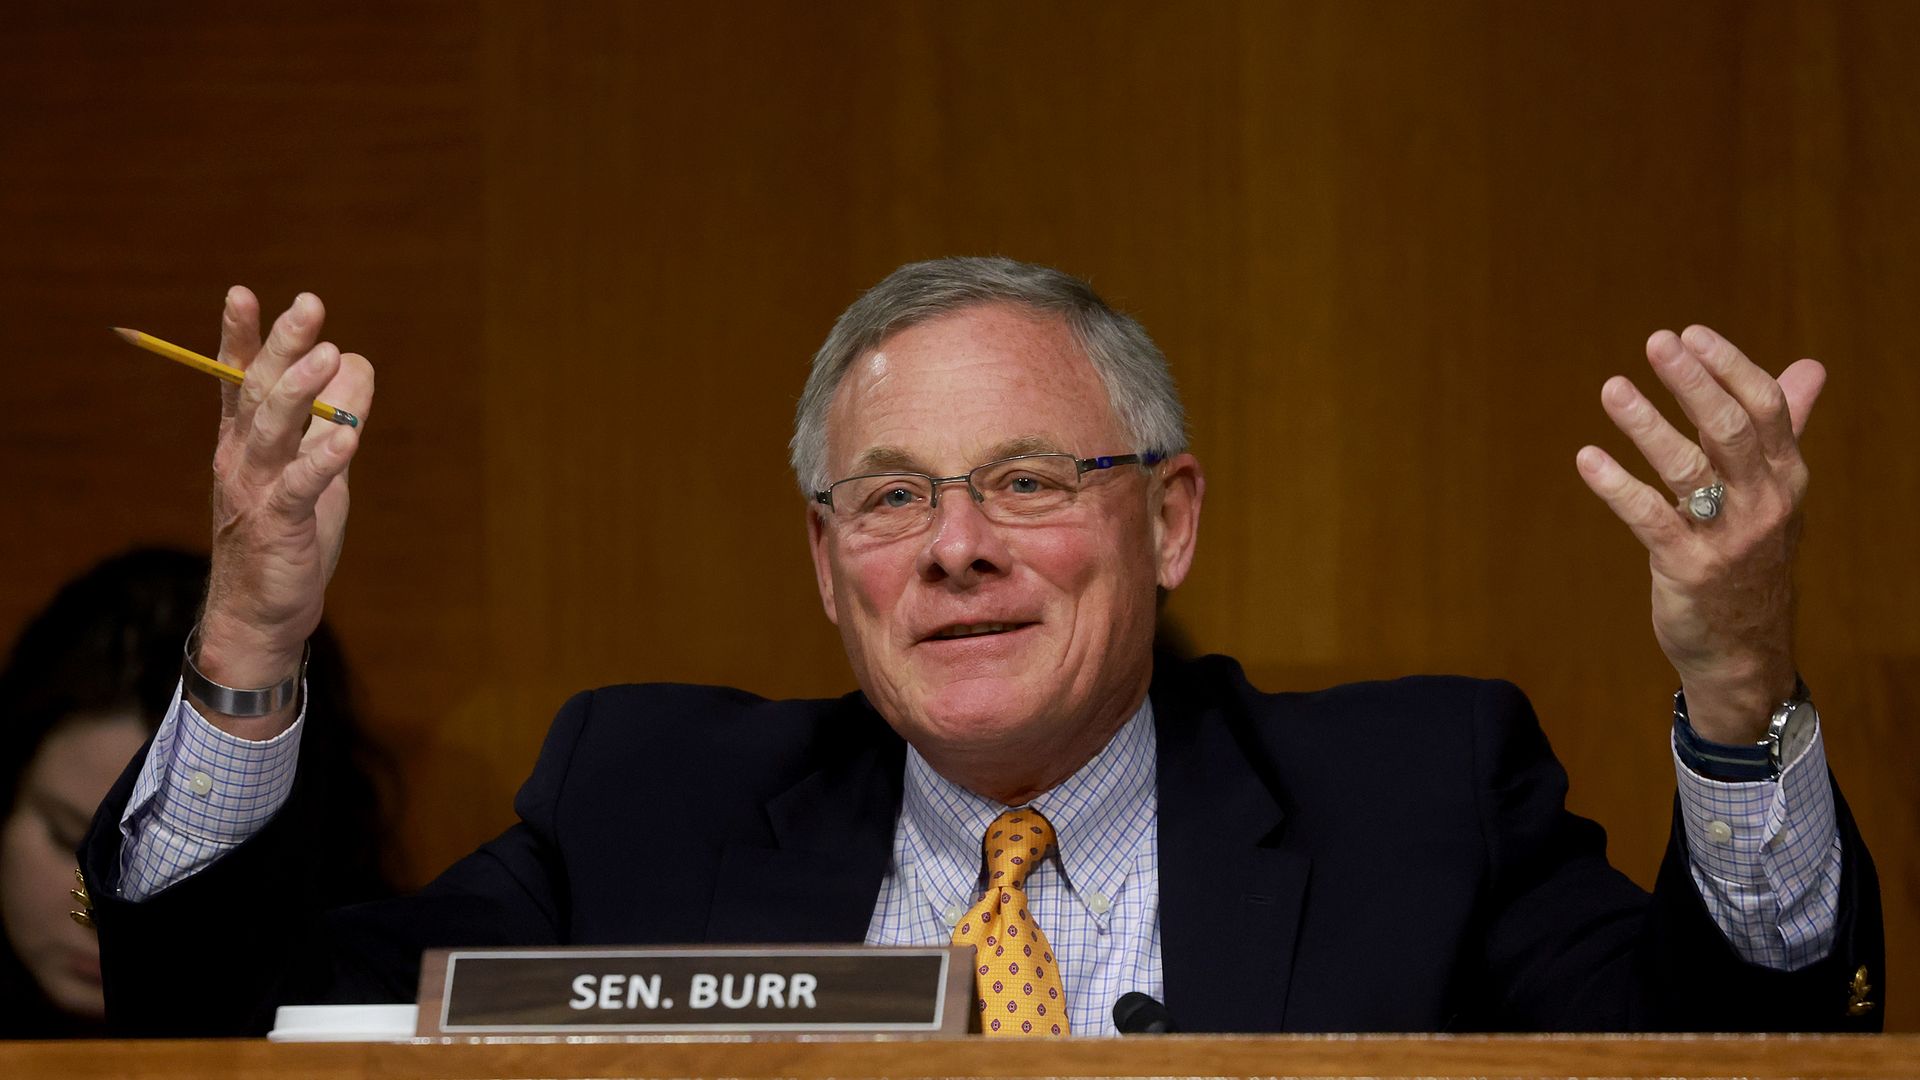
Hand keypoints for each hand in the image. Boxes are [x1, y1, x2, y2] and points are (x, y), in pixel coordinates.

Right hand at [194, 288, 373, 736]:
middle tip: (309, 304)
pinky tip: (346, 439)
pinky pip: (300, 486)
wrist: (261, 611)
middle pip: (259, 389)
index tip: (241, 292)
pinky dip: (323, 460)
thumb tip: (354, 359)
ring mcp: (256, 488)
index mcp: (244, 439)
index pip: (237, 377)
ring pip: (273, 428)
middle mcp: (241, 456)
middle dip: (283, 344)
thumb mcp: (314, 465)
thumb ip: (330, 415)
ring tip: (328, 353)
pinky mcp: (279, 524)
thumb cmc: (289, 532)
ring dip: (300, 389)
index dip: (240, 336)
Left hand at [1575, 325, 1823, 742]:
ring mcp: (1728, 537)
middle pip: (1732, 428)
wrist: (1745, 651)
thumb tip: (1809, 367)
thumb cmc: (1752, 559)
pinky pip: (1650, 518)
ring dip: (1647, 424)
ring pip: (1689, 469)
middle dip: (1694, 381)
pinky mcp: (1688, 568)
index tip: (1690, 334)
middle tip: (1658, 341)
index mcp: (1786, 476)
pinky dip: (1616, 486)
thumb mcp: (1776, 494)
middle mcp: (1764, 502)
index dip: (1728, 367)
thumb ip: (1786, 428)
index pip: (1765, 407)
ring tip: (1612, 388)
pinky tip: (1587, 458)